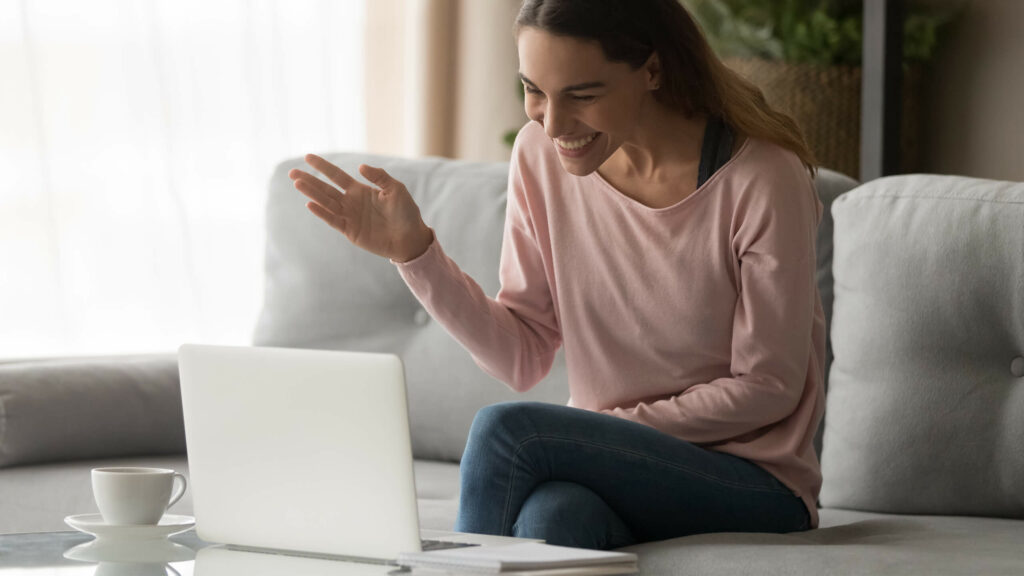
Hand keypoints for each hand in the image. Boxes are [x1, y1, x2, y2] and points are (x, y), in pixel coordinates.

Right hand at [289, 154, 433, 261]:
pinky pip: (333, 220)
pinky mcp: (350, 231)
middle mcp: (351, 202)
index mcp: (360, 190)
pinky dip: (322, 213)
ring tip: (297, 183)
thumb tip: (360, 167)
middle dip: (309, 180)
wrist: (411, 238)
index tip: (307, 157)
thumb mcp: (396, 189)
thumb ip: (379, 177)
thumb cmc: (406, 212)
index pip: (337, 175)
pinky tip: (310, 204)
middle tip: (292, 172)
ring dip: (312, 193)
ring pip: (326, 203)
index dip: (322, 166)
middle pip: (325, 189)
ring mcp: (349, 217)